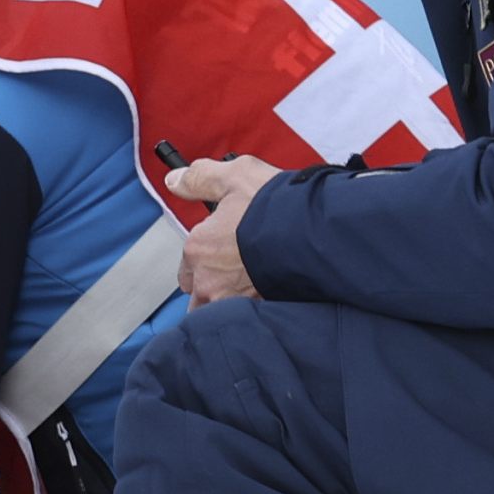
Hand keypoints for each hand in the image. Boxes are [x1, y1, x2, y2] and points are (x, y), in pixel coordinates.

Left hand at [169, 155, 280, 306]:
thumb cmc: (276, 206)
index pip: (187, 265)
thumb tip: (175, 181)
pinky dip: (254, 307)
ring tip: (248, 285)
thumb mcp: (234, 176)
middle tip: (234, 268)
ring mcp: (232, 300)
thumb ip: (199, 179)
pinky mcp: (258, 311)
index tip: (222, 247)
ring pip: (217, 310)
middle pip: (198, 292)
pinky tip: (268, 292)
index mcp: (198, 250)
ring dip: (226, 300)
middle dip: (210, 284)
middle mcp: (208, 281)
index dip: (203, 255)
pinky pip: (246, 316)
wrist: (318, 234)